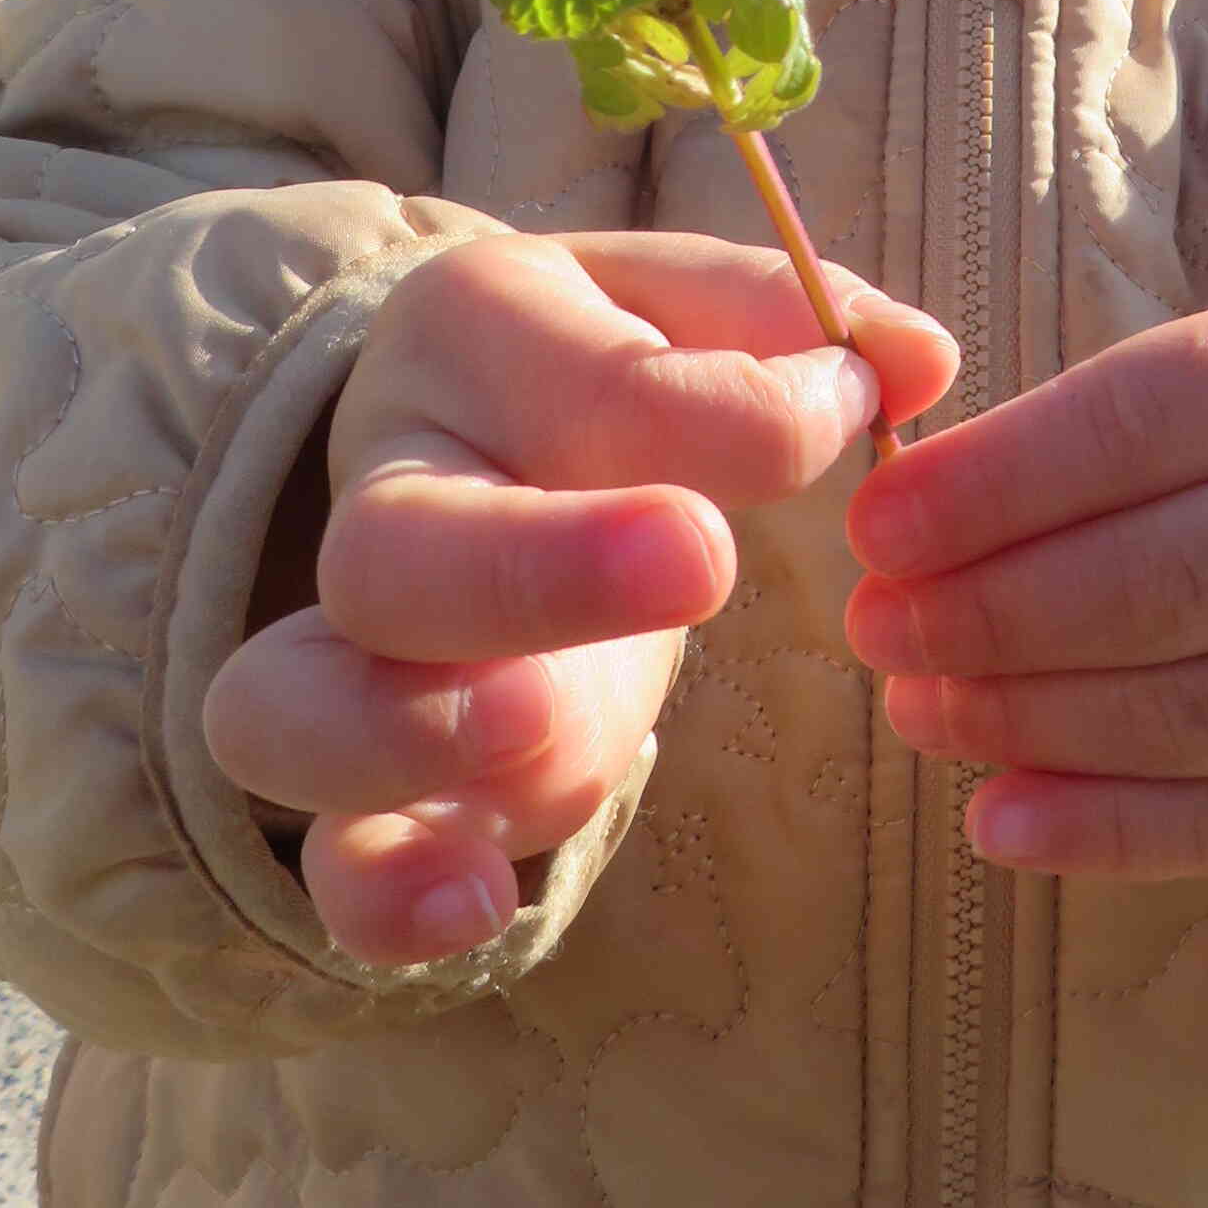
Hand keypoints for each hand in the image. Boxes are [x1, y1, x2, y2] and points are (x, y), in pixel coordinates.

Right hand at [203, 231, 955, 965]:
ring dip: (413, 734)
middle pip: (397, 544)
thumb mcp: (685, 305)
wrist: (474, 446)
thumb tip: (916, 360)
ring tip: (546, 731)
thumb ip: (795, 318)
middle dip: (543, 566)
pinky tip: (473, 902)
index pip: (584, 372)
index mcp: (471, 338)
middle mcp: (386, 490)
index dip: (727, 406)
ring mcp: (358, 656)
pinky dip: (384, 893)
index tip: (845, 413)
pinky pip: (333, 858)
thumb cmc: (605, 369)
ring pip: (291, 705)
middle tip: (702, 559)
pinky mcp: (378, 792)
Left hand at [842, 280, 1207, 889]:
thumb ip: (1089, 430)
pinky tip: (998, 814)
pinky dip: (1102, 832)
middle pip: (1167, 580)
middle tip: (877, 626)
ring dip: (1024, 722)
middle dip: (989, 614)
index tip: (874, 525)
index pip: (1148, 422)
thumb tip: (908, 522)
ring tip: (917, 705)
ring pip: (1191, 715)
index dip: (995, 482)